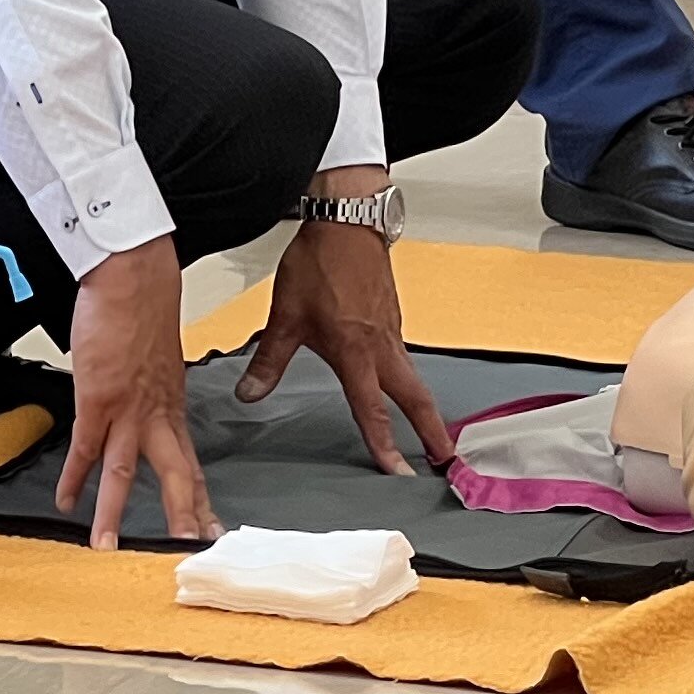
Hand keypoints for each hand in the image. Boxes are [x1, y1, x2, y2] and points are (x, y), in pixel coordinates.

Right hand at [55, 238, 213, 550]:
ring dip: (114, 513)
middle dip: (181, 516)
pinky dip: (74, 477)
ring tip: (106, 547)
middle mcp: (156, 412)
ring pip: (126, 472)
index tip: (209, 527)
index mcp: (172, 404)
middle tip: (188, 550)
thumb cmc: (143, 308)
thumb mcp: (158, 356)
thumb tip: (147, 397)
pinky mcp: (97, 398)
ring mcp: (127, 408)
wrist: (134, 276)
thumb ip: (155, 385)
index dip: (199, 496)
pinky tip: (66, 501)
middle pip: (175, 474)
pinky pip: (84, 448)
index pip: (191, 461)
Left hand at [239, 179, 451, 474]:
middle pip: (415, 397)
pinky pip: (405, 355)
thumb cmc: (320, 263)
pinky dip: (410, 378)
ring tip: (430, 430)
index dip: (385, 444)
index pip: (373, 409)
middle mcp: (382, 345)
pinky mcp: (393, 316)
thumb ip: (269, 360)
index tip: (399, 471)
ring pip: (413, 376)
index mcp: (356, 352)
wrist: (348, 221)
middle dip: (431, 431)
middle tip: (444, 458)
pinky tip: (402, 382)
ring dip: (424, 406)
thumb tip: (250, 392)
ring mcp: (392, 330)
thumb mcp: (286, 316)